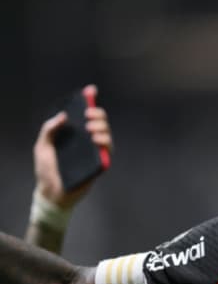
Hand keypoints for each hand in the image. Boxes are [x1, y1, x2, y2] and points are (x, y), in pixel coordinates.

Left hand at [33, 84, 112, 208]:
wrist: (52, 192)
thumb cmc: (47, 170)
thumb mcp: (42, 146)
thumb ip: (50, 130)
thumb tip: (63, 116)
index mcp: (74, 134)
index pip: (84, 115)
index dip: (89, 100)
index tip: (91, 91)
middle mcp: (87, 141)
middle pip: (100, 122)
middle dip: (97, 115)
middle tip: (88, 117)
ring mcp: (95, 152)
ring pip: (107, 135)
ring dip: (102, 129)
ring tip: (91, 130)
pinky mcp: (100, 164)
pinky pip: (108, 152)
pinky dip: (105, 144)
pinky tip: (97, 141)